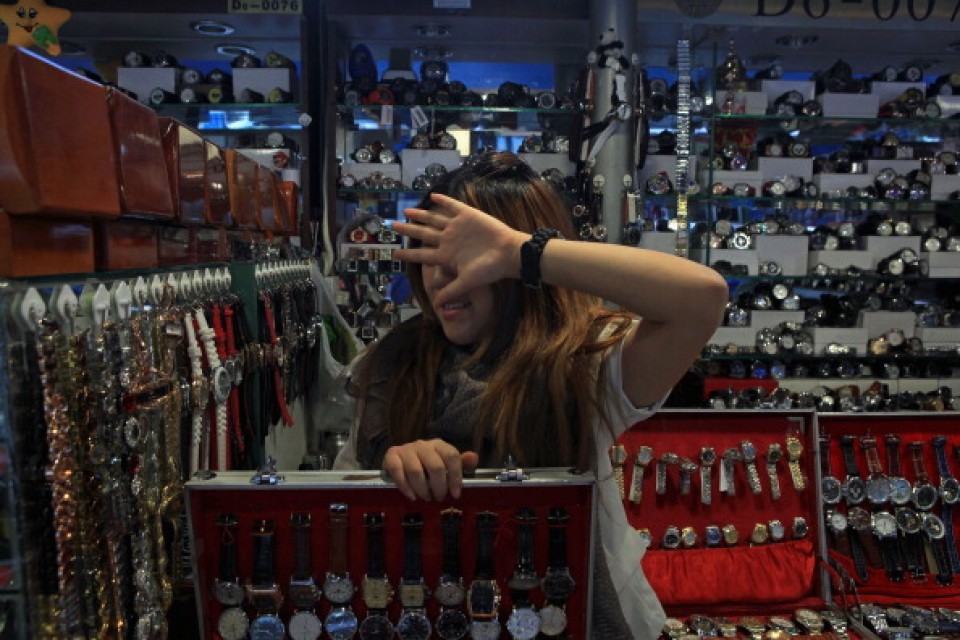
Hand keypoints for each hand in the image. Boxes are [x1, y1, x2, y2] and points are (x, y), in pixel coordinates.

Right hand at [382, 438, 479, 500]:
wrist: (400, 459)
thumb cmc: (427, 464)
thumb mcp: (445, 464)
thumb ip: (461, 463)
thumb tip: (474, 458)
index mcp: (439, 444)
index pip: (451, 456)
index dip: (455, 476)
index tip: (456, 494)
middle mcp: (422, 444)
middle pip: (435, 466)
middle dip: (439, 486)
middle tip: (439, 498)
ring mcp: (406, 449)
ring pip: (416, 471)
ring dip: (422, 489)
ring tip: (426, 498)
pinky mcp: (391, 455)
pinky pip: (397, 471)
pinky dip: (405, 486)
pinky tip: (412, 496)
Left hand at [393, 193, 526, 306]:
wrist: (509, 253)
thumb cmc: (490, 270)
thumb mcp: (467, 283)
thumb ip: (450, 291)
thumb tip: (437, 306)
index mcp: (446, 256)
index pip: (422, 255)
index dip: (409, 254)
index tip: (395, 254)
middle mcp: (449, 240)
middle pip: (424, 234)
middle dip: (408, 231)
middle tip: (393, 227)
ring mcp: (458, 227)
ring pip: (434, 219)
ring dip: (420, 215)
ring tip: (407, 212)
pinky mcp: (468, 215)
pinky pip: (452, 206)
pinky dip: (443, 201)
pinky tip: (432, 196)